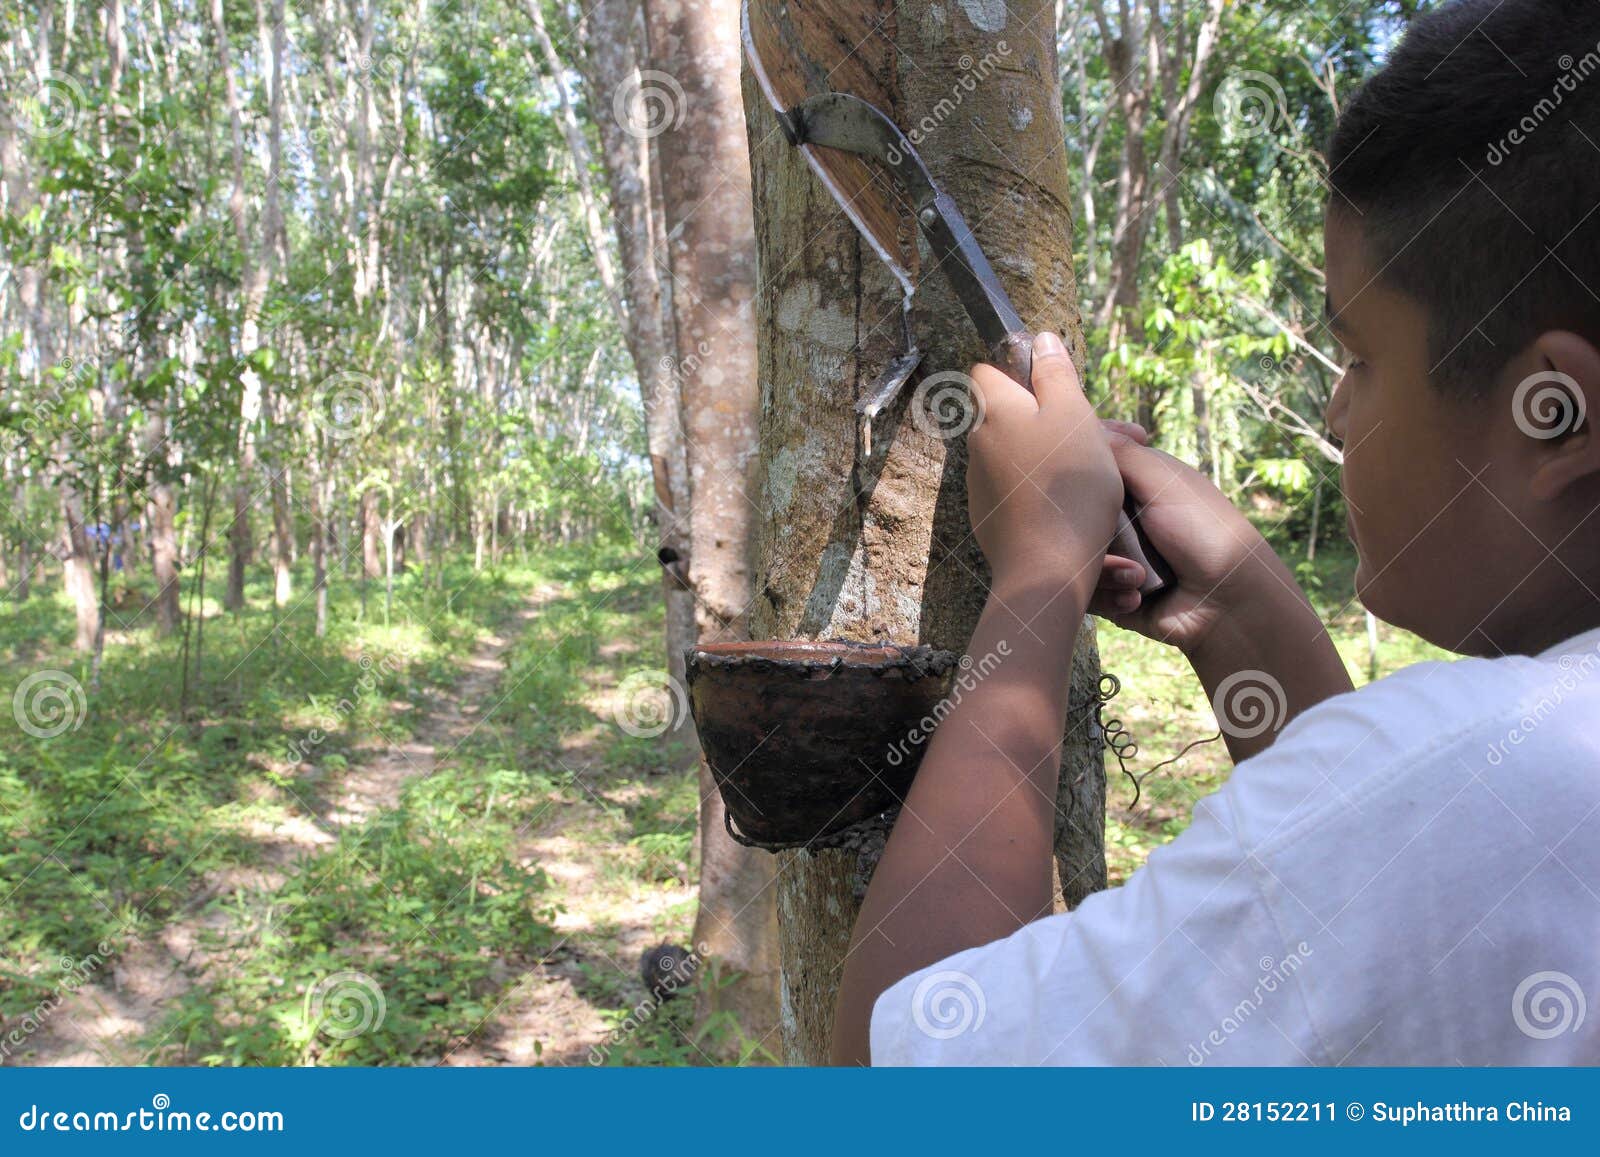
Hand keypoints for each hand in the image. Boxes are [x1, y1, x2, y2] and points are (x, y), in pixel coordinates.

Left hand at [966, 332, 1123, 604]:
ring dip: (1055, 456)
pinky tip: (1078, 507)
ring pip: (1020, 454)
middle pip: (1011, 415)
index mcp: (994, 412)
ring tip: (1101, 476)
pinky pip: (1021, 490)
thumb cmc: (1067, 487)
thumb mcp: (1074, 417)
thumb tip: (1041, 340)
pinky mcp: (992, 518)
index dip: (1020, 372)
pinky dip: (1046, 490)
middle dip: (1054, 419)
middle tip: (1104, 438)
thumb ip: (1055, 376)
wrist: (1047, 568)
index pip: (987, 372)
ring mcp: (981, 484)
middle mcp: (978, 445)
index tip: (1057, 387)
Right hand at [1086, 422, 1285, 654]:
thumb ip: (1120, 452)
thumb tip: (1080, 423)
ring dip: (1105, 566)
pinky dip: (1112, 593)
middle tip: (1104, 532)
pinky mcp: (1113, 591)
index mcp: (1140, 482)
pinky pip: (1087, 590)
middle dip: (1086, 526)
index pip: (1095, 462)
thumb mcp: (1162, 481)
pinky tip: (1137, 597)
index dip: (1079, 463)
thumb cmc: (1203, 531)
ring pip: (1075, 553)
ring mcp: (1117, 554)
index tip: (1067, 465)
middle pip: (1074, 509)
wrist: (1228, 602)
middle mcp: (1125, 516)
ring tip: (1135, 576)